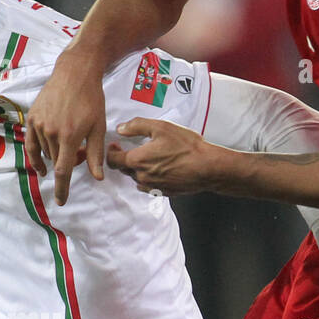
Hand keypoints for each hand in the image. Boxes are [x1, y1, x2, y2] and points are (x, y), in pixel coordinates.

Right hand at [24, 55, 107, 205]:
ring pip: (46, 153)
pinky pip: (32, 144)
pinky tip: (42, 165)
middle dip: (68, 162)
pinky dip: (36, 156)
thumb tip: (98, 178)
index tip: (61, 202)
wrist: (74, 73)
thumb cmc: (91, 99)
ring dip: (56, 155)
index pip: (63, 171)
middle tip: (81, 150)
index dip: (62, 189)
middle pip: (56, 161)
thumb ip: (96, 154)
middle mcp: (51, 133)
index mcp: (69, 136)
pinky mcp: (31, 118)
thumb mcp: (98, 126)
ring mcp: (39, 125)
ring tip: (69, 141)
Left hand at [107, 118, 236, 196]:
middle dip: (124, 159)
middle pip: (123, 169)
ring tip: (148, 158)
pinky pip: (148, 186)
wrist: (207, 168)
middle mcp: (141, 177)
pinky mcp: (162, 192)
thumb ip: (136, 126)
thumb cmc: (186, 147)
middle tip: (132, 149)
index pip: (112, 160)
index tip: (115, 145)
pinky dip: (149, 178)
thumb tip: (121, 128)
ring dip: (137, 169)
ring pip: (136, 178)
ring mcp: (151, 187)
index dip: (111, 151)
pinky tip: (159, 169)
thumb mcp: (161, 128)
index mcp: (137, 161)